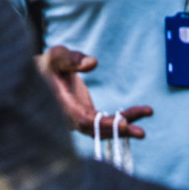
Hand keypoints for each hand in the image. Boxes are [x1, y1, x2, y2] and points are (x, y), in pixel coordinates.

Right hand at [38, 45, 152, 138]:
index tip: (124, 123)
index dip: (104, 125)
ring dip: (125, 125)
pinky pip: (105, 122)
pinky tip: (139, 113)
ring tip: (147, 112)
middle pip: (97, 130)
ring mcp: (79, 120)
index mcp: (61, 106)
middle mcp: (70, 118)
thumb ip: (72, 59)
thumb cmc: (48, 65)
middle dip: (119, 131)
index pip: (84, 121)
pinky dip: (121, 119)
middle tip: (141, 132)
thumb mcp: (56, 57)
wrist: (41, 76)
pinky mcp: (86, 116)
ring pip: (103, 128)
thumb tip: (93, 63)